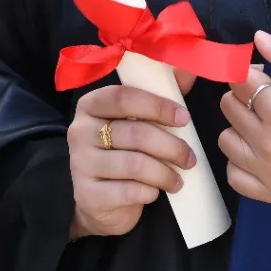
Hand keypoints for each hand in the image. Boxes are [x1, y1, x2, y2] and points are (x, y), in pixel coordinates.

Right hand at [67, 75, 198, 240]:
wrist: (102, 201)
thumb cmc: (125, 151)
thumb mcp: (140, 119)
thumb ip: (162, 92)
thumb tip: (189, 69)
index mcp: (91, 105)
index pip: (124, 97)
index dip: (158, 106)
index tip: (184, 118)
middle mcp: (80, 131)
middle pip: (134, 133)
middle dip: (170, 146)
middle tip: (190, 158)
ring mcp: (80, 164)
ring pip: (134, 164)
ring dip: (164, 173)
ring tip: (177, 179)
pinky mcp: (86, 194)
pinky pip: (127, 191)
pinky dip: (149, 192)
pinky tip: (155, 192)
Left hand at [217, 31, 270, 205]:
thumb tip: (258, 39)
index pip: (240, 82)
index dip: (250, 74)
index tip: (267, 77)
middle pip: (229, 108)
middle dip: (245, 97)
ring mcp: (270, 174)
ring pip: (226, 140)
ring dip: (240, 128)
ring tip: (267, 125)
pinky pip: (233, 174)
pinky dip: (241, 161)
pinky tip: (262, 151)